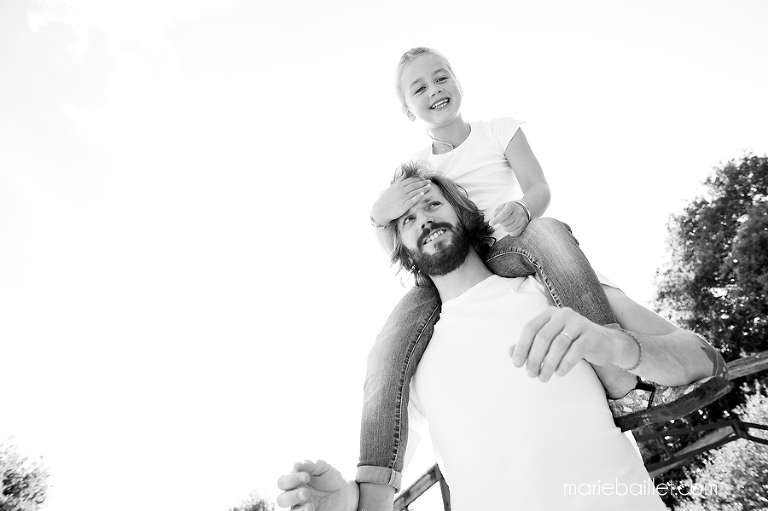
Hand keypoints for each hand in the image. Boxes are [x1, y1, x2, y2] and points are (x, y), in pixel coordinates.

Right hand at [276, 460, 355, 510]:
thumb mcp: (324, 468)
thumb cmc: (330, 478)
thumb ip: (311, 466)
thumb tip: (295, 465)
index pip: (282, 482)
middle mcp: (293, 496)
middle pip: (280, 500)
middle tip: (306, 492)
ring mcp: (299, 507)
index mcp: (294, 481)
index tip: (306, 477)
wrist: (343, 493)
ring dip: (297, 509)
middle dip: (292, 496)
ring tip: (310, 505)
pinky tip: (312, 508)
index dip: (291, 479)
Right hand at [370, 173, 430, 225]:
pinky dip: (418, 196)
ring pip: (415, 191)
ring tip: (429, 186)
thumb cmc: (386, 199)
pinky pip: (412, 200)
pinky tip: (423, 194)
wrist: (381, 210)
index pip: (410, 180)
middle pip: (414, 185)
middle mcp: (400, 191)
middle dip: (423, 182)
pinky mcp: (403, 206)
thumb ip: (399, 180)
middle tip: (429, 181)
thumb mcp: (391, 187)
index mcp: (398, 185)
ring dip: (423, 188)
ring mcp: (402, 198)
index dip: (418, 178)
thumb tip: (404, 172)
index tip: (424, 177)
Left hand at [490, 201, 528, 235]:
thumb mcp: (503, 206)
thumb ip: (497, 211)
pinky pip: (513, 233)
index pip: (504, 214)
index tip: (491, 223)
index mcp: (512, 206)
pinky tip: (511, 226)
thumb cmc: (511, 208)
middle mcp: (518, 213)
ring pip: (508, 229)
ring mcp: (522, 220)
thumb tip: (494, 219)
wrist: (524, 208)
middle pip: (505, 223)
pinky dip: (510, 231)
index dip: (496, 220)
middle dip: (501, 222)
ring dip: (505, 227)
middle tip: (504, 219)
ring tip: (508, 222)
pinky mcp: (523, 227)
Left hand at [509, 307, 626, 381]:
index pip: (530, 328)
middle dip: (534, 358)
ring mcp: (579, 323)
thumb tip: (510, 352)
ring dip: (548, 364)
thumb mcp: (550, 342)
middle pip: (543, 337)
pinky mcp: (591, 335)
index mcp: (549, 313)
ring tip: (543, 378)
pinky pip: (575, 351)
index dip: (521, 346)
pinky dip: (565, 364)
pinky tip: (559, 373)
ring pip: (558, 345)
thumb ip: (531, 345)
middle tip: (530, 374)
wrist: (604, 343)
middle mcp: (563, 314)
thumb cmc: (571, 343)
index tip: (516, 364)